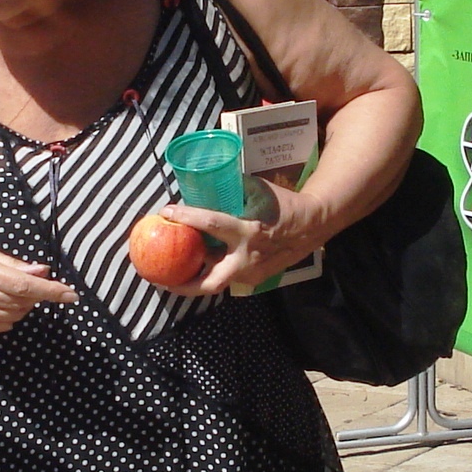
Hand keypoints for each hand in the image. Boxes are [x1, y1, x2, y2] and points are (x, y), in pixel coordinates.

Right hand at [0, 235, 77, 332]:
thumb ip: (13, 263)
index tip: (71, 294)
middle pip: (22, 301)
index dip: (50, 290)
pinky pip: (3, 324)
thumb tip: (43, 270)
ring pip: (15, 315)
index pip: (23, 285)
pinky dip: (13, 315)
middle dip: (38, 294)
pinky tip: (6, 302)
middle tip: (38, 282)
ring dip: (26, 304)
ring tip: (19, 290)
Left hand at [151, 177, 324, 297]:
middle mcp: (247, 258)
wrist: (312, 225)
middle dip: (182, 284)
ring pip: (216, 282)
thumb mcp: (258, 191)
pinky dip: (210, 272)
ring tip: (170, 273)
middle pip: (209, 282)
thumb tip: (202, 186)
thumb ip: (232, 193)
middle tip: (160, 277)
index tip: (166, 211)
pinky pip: (227, 277)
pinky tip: (194, 266)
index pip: (212, 225)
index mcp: (248, 231)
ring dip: (193, 279)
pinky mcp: (255, 278)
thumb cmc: (283, 204)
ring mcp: (252, 273)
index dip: (187, 217)